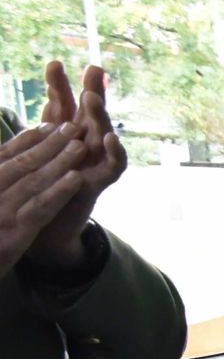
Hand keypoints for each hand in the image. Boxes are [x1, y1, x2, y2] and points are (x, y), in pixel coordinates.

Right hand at [0, 123, 87, 275]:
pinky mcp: (15, 234)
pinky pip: (39, 208)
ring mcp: (1, 213)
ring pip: (33, 181)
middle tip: (73, 126)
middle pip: (22, 164)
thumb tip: (12, 157)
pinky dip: (58, 191)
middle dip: (49, 143)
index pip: (5, 156)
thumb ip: (2, 178)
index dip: (29, 139)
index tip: (50, 125)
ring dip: (59, 161)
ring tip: (81, 145)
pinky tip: (77, 179)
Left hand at [29, 62, 125, 267]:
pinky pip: (114, 166)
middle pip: (89, 112)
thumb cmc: (36, 190)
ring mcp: (94, 162)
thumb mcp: (28, 156)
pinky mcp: (100, 183)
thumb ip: (27, 135)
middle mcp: (82, 144)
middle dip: (91, 89)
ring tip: (92, 98)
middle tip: (93, 69)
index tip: (53, 64)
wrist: (45, 228)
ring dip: (101, 115)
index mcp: (61, 135)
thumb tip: (16, 117)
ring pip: (103, 133)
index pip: (61, 103)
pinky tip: (110, 138)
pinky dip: (115, 152)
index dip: (58, 84)